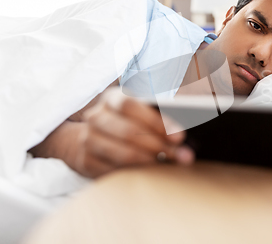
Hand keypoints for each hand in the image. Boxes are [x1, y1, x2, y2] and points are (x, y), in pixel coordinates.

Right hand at [30, 87, 194, 177]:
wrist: (89, 139)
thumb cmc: (127, 122)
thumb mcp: (140, 110)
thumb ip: (161, 114)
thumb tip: (186, 128)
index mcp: (112, 97)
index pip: (131, 105)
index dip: (156, 121)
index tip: (179, 135)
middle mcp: (97, 116)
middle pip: (128, 131)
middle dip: (159, 145)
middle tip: (181, 155)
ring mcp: (88, 139)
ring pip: (122, 153)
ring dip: (150, 161)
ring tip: (169, 164)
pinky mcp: (86, 161)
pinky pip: (114, 171)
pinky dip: (135, 173)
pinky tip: (151, 173)